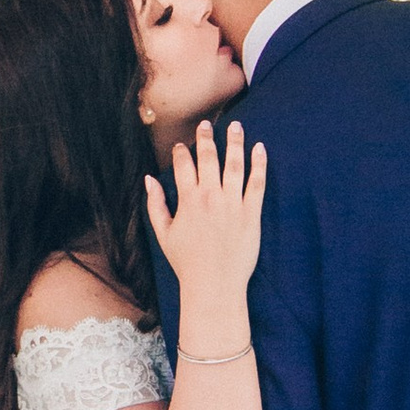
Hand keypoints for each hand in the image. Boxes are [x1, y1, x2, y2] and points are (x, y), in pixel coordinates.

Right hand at [144, 119, 267, 300]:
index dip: (182, 151)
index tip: (182, 146)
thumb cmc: (186, 262)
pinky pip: (257, 183)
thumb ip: (155, 204)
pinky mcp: (251, 214)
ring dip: (235, 142)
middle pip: (209, 158)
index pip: (184, 165)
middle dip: (207, 138)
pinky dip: (259, 164)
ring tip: (236, 126)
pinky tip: (260, 148)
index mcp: (188, 201)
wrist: (214, 285)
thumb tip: (148, 179)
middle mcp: (211, 197)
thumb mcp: (163, 233)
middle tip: (207, 124)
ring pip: (235, 164)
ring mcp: (233, 204)